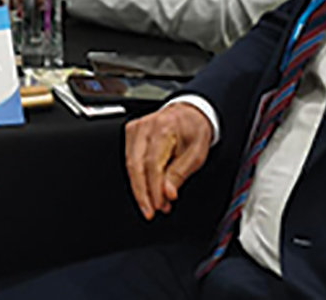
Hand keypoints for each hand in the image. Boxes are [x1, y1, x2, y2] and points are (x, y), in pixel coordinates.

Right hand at [124, 103, 212, 219]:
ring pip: (129, 164)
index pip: (152, 164)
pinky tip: (146, 190)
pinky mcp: (130, 133)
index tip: (159, 205)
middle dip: (142, 193)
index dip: (154, 188)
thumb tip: (167, 193)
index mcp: (164, 129)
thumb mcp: (196, 154)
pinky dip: (137, 178)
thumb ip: (180, 174)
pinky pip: (129, 160)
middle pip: (135, 165)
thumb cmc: (194, 131)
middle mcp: (145, 127)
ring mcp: (135, 129)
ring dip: (140, 188)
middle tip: (149, 211)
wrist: (189, 113)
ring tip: (151, 204)